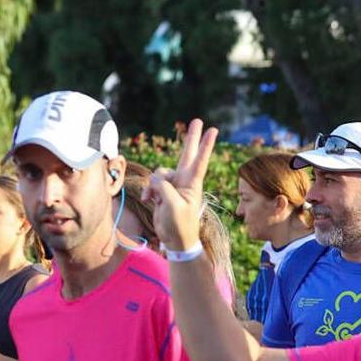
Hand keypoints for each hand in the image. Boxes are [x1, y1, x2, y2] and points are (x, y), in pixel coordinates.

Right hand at [147, 118, 218, 255]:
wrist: (175, 241)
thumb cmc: (179, 225)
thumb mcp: (173, 205)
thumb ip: (164, 187)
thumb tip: (156, 179)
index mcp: (192, 184)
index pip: (200, 160)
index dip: (205, 145)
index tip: (213, 130)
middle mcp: (184, 181)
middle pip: (187, 154)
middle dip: (192, 138)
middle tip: (197, 120)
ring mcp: (173, 186)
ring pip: (160, 173)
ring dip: (153, 185)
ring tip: (154, 200)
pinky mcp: (162, 192)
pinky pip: (151, 183)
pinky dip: (147, 191)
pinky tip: (148, 201)